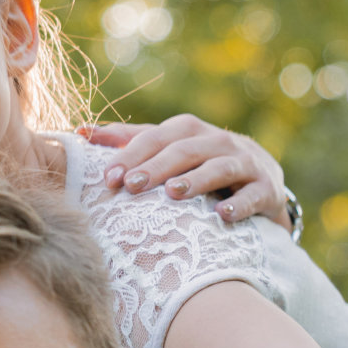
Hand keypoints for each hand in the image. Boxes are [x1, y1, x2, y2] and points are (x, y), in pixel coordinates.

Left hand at [81, 116, 290, 230]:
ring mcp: (245, 163)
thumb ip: (130, 141)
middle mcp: (218, 141)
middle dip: (156, 167)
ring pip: (220, 167)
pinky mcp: (267, 189)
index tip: (108, 178)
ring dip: (196, 180)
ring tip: (172, 193)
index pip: (156, 137)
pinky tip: (222, 216)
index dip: (132, 154)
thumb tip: (80, 132)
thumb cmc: (201, 167)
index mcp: (188, 131)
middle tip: (131, 185)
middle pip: (184, 150)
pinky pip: (254, 195)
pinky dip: (239, 204)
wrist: (262, 184)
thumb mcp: (169, 149)